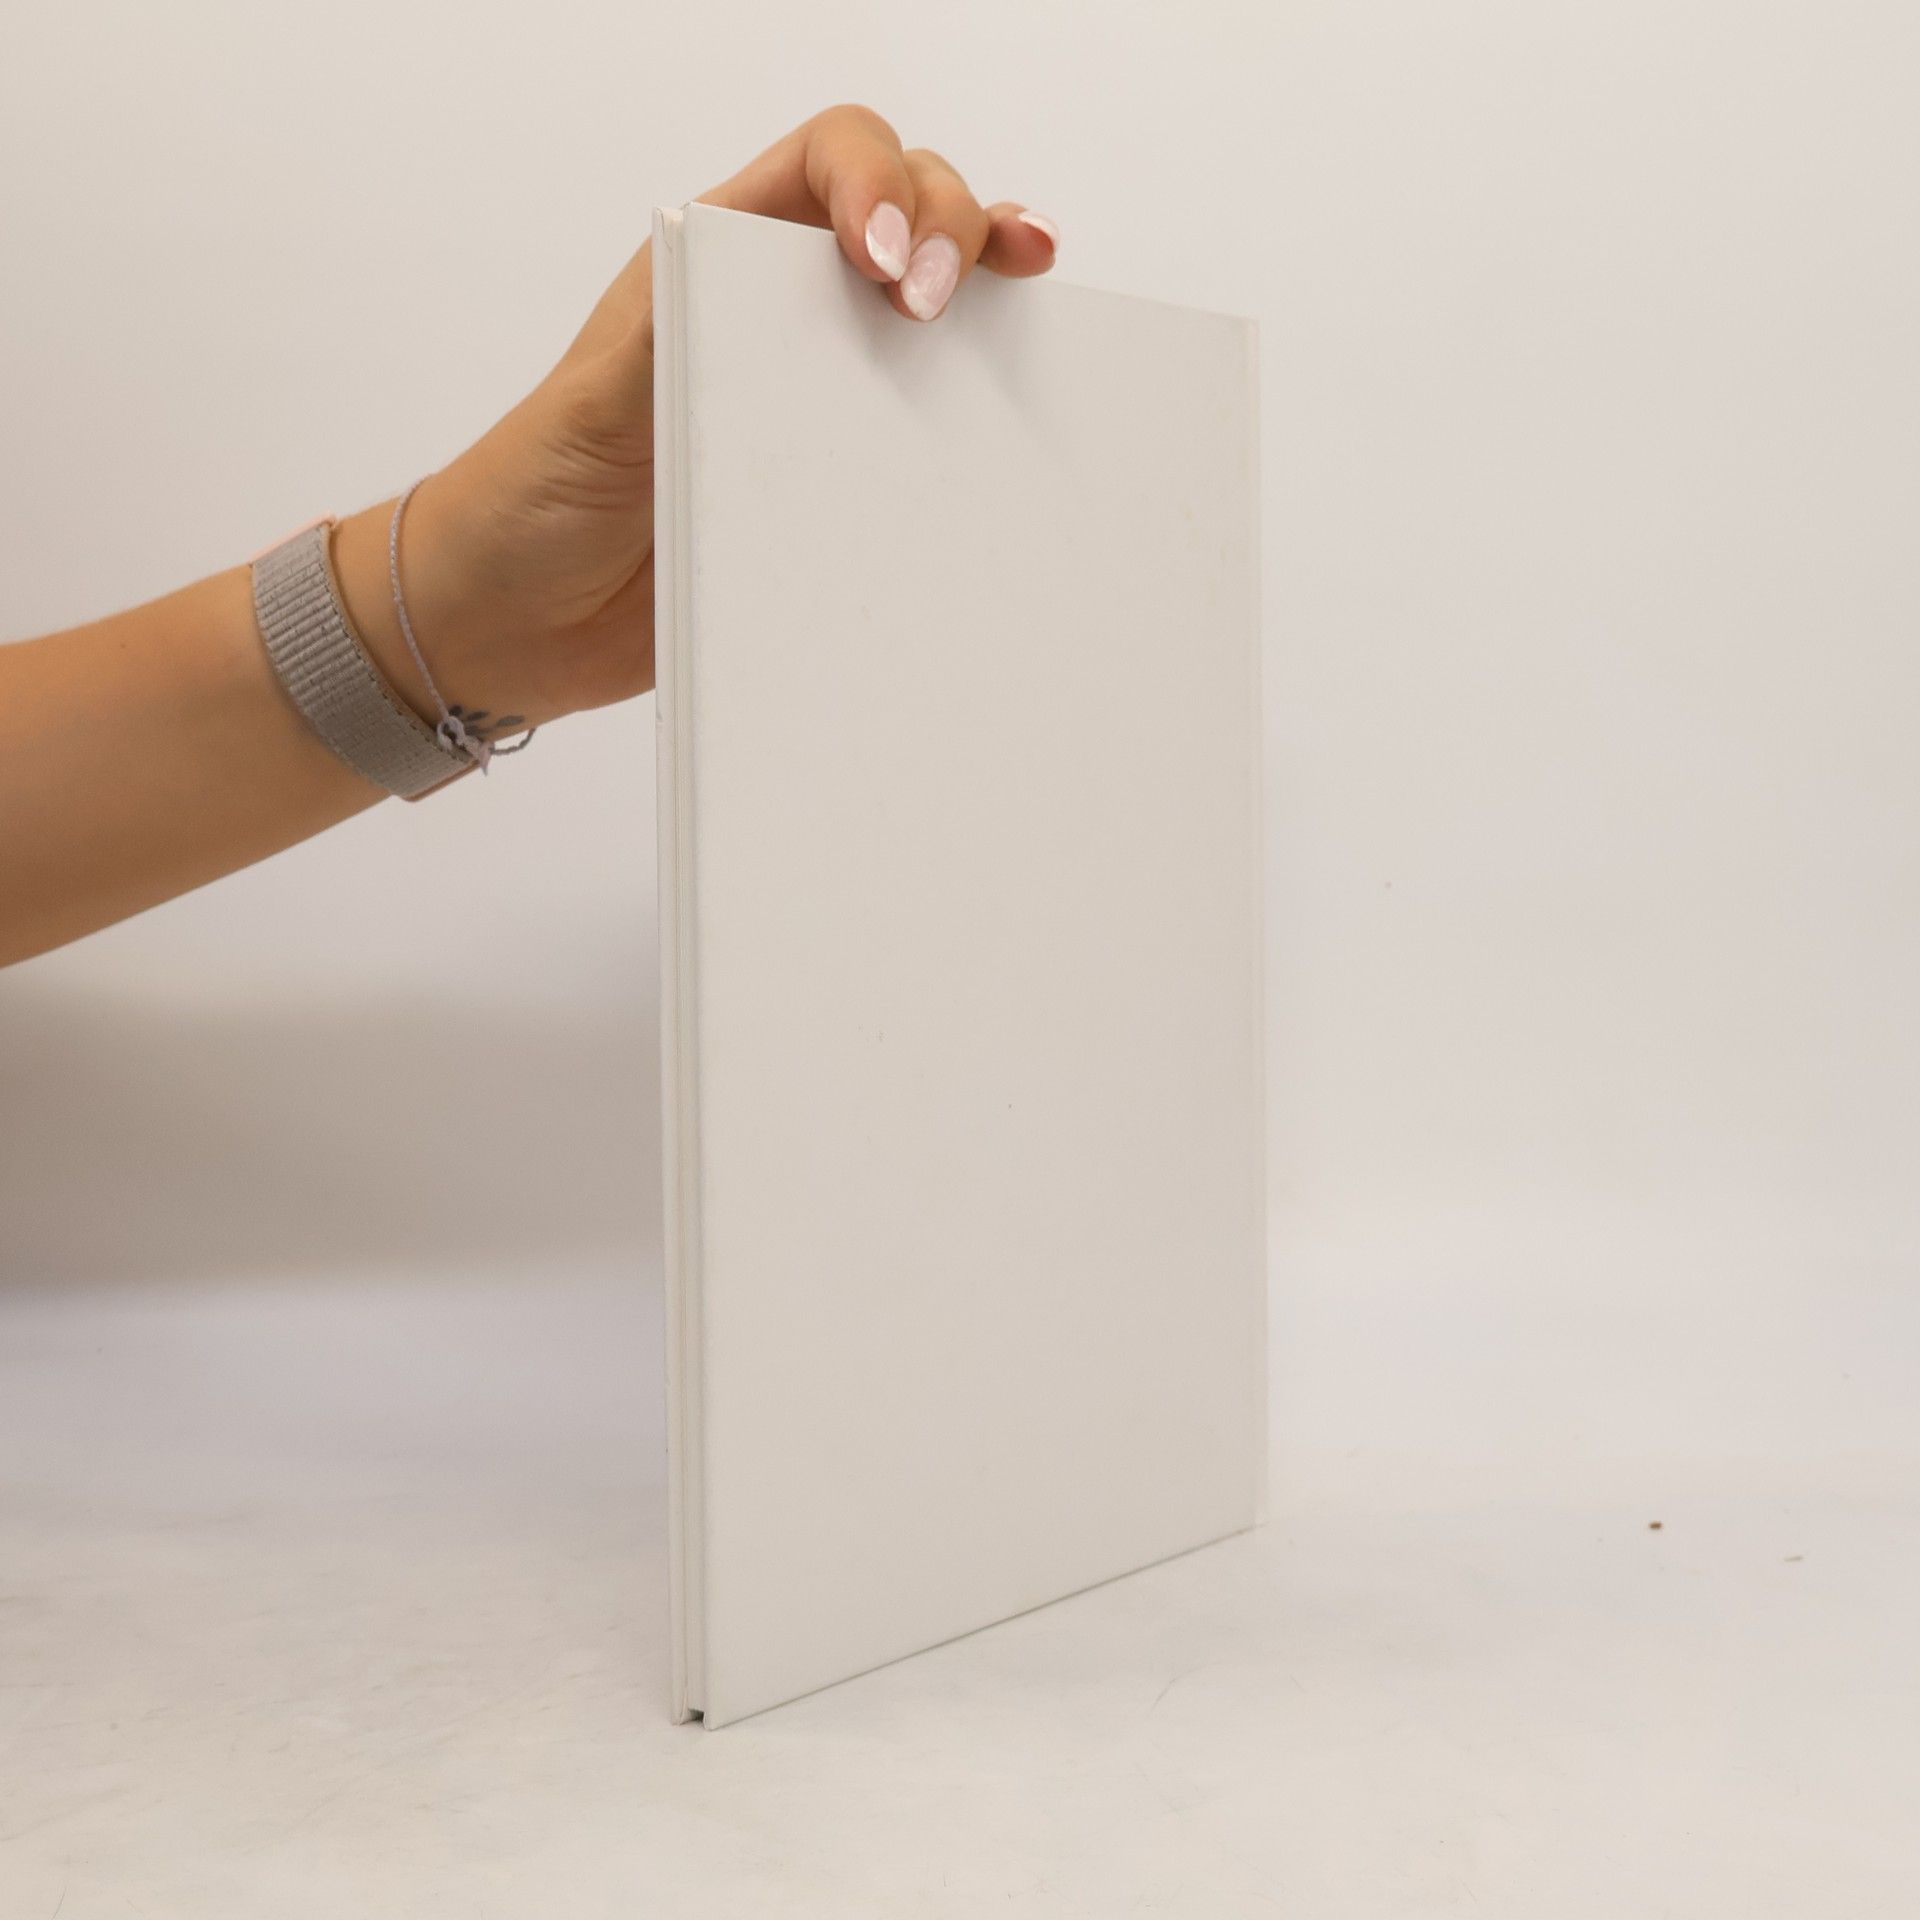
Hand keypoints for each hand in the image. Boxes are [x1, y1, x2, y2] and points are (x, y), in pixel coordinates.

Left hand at [333, 105, 1059, 740]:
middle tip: (940, 304)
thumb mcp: (593, 404)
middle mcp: (776, 314)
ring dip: (987, 291)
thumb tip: (738, 288)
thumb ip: (670, 340)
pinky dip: (976, 399)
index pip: (828, 163)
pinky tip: (1009, 394)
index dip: (879, 184)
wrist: (516, 625)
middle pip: (906, 210)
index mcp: (714, 263)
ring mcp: (817, 398)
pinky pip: (923, 428)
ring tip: (1024, 289)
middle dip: (952, 226)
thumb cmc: (530, 501)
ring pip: (935, 307)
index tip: (887, 264)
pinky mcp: (837, 483)